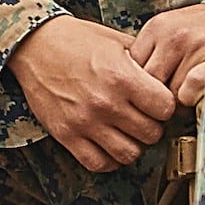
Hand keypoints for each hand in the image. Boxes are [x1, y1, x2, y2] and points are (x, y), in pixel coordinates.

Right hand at [12, 14, 182, 172]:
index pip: (165, 109)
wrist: (35, 45)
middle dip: (151, 125)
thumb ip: (146, 64)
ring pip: (129, 154)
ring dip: (133, 144)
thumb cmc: (78, 40)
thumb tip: (169, 82)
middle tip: (143, 117)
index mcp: (122, 77)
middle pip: (151, 134)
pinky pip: (98, 163)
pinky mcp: (66, 135)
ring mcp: (85, 122)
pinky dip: (109, 158)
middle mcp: (105, 103)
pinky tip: (109, 143)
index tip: (157, 102)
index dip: (165, 106)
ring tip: (127, 131)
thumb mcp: (118, 42)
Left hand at [124, 2, 204, 102]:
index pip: (131, 70)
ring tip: (188, 91)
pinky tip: (199, 93)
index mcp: (157, 26)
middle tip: (166, 101)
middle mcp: (173, 34)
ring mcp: (196, 47)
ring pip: (170, 94)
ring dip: (177, 100)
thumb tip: (123, 87)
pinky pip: (189, 93)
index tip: (148, 92)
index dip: (139, 87)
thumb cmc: (201, 29)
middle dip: (156, 98)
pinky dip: (192, 99)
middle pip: (148, 84)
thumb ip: (149, 52)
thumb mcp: (169, 29)